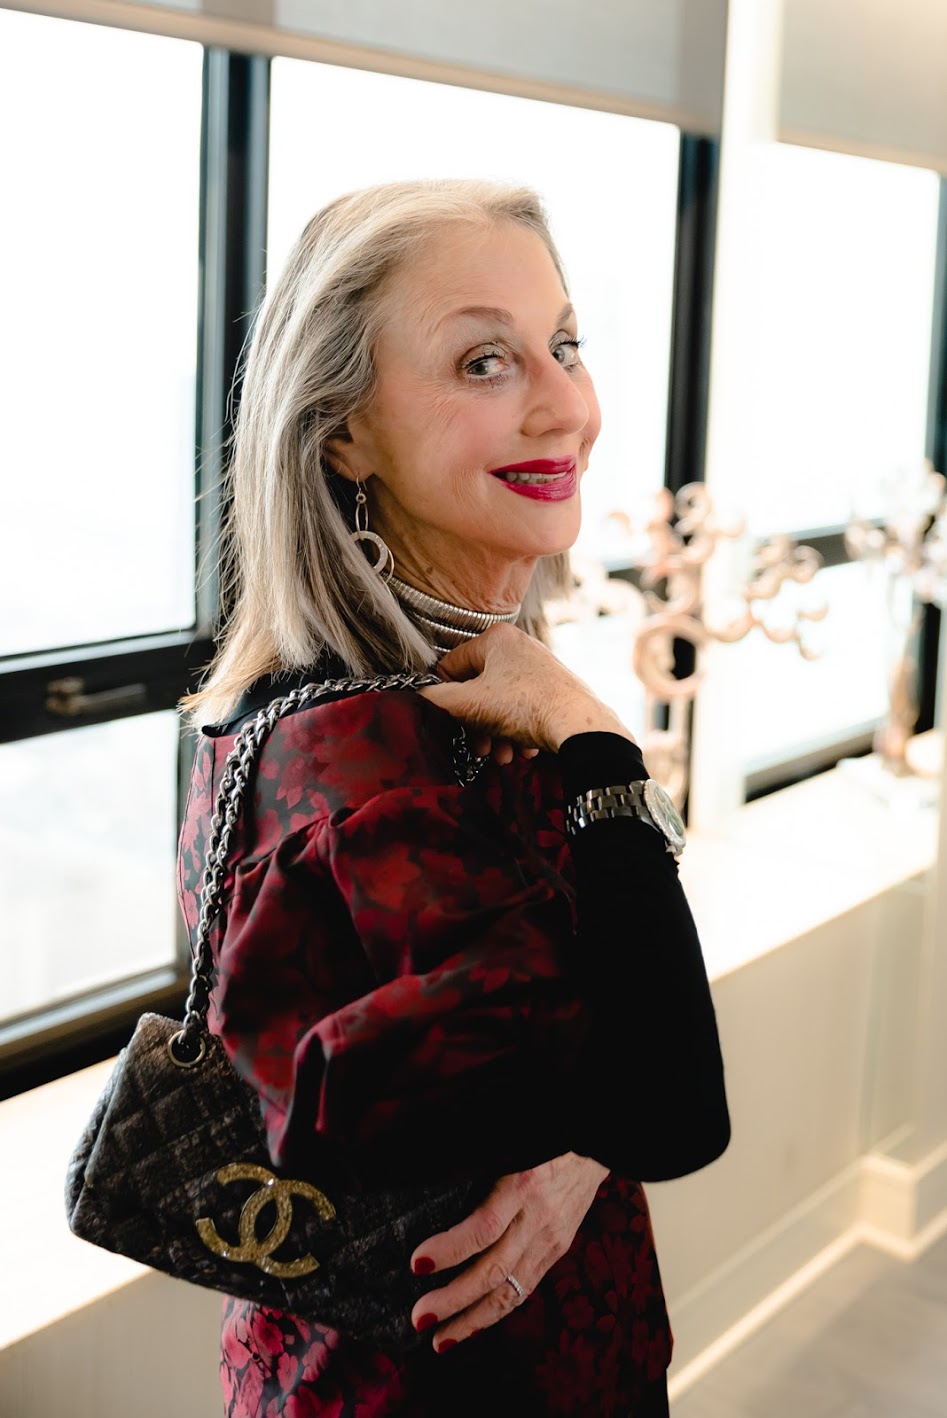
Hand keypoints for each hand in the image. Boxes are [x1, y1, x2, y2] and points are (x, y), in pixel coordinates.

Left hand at [408, 1152, 609, 1350]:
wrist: (597, 1141)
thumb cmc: (542, 1137)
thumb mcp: (512, 1141)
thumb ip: (477, 1161)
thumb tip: (429, 1174)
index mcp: (523, 1184)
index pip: (484, 1227)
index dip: (450, 1249)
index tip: (416, 1262)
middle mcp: (539, 1218)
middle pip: (494, 1269)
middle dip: (454, 1299)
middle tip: (418, 1318)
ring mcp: (552, 1238)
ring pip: (511, 1290)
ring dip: (473, 1320)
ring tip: (439, 1339)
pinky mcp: (558, 1249)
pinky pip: (525, 1287)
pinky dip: (496, 1311)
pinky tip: (472, 1324)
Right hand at [418, 623, 635, 755]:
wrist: (580, 726)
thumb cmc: (526, 707)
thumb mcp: (468, 704)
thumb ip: (435, 699)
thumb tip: (419, 697)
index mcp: (495, 639)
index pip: (450, 666)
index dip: (447, 698)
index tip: (453, 721)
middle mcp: (519, 647)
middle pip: (478, 689)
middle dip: (476, 724)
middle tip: (479, 747)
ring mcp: (540, 668)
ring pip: (501, 704)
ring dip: (496, 734)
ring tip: (503, 756)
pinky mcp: (555, 689)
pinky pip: (524, 710)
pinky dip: (519, 731)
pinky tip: (523, 751)